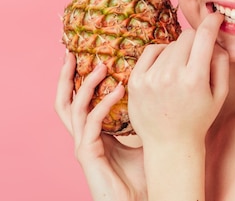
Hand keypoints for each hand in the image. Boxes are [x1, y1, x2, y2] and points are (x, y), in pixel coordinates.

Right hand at [55, 52, 146, 200]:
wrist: (141, 200)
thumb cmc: (144, 173)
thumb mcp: (145, 137)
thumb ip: (145, 115)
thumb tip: (162, 87)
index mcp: (95, 131)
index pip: (82, 100)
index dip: (81, 79)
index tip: (90, 56)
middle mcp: (85, 135)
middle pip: (66, 101)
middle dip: (67, 77)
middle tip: (72, 53)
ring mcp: (84, 144)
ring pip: (74, 108)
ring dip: (87, 84)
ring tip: (102, 66)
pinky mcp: (88, 154)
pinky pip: (91, 123)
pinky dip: (103, 104)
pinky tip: (120, 90)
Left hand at [127, 11, 228, 145]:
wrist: (169, 144)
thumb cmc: (199, 118)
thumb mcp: (220, 93)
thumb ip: (222, 63)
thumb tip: (215, 39)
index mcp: (195, 79)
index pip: (204, 36)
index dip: (212, 21)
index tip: (216, 16)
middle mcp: (171, 76)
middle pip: (186, 37)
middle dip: (197, 40)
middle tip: (199, 54)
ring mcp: (150, 78)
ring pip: (170, 44)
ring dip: (179, 50)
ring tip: (182, 68)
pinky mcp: (136, 81)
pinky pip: (151, 50)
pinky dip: (161, 53)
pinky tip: (167, 65)